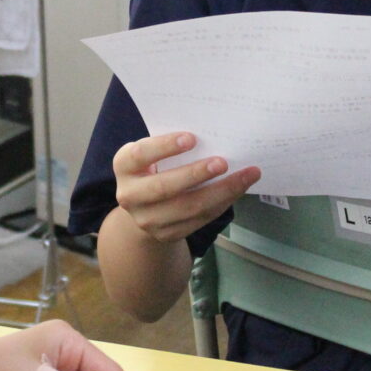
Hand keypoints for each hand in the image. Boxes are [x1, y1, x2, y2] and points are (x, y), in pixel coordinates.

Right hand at [114, 132, 259, 244]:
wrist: (144, 207)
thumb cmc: (154, 167)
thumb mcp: (153, 153)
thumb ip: (171, 146)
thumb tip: (214, 135)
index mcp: (124, 165)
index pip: (141, 155)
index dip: (165, 146)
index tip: (192, 138)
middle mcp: (129, 195)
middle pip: (164, 187)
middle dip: (196, 174)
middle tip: (223, 162)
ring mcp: (147, 219)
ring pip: (187, 208)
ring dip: (221, 191)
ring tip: (246, 175)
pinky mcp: (166, 235)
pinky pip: (199, 220)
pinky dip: (222, 203)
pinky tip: (238, 190)